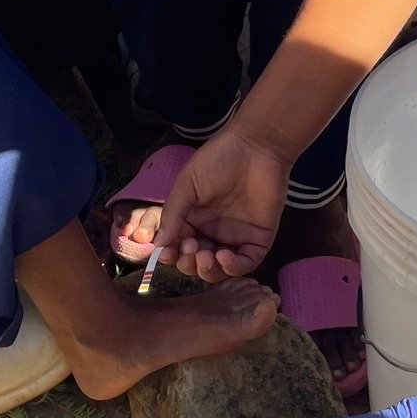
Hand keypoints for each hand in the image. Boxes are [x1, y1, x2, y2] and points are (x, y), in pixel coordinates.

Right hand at [154, 126, 290, 280]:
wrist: (256, 147)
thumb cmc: (218, 159)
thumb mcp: (187, 184)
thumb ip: (173, 213)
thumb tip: (159, 244)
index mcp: (191, 220)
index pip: (177, 247)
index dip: (171, 255)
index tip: (167, 253)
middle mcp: (211, 233)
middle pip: (195, 263)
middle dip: (188, 262)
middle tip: (191, 248)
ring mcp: (234, 238)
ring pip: (218, 269)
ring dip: (208, 270)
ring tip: (204, 256)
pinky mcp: (257, 240)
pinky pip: (245, 264)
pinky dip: (232, 267)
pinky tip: (224, 256)